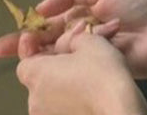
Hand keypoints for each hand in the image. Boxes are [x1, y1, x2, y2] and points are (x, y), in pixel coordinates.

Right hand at [0, 0, 146, 78]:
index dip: (28, 31)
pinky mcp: (103, 69)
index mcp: (85, 13)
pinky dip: (62, 68)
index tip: (6, 41)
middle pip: (49, 43)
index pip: (49, 24)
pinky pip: (79, 70)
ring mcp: (93, 54)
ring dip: (40, 57)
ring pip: (60, 58)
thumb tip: (41, 6)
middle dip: (26, 47)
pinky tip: (47, 68)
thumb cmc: (146, 0)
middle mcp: (86, 35)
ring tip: (23, 55)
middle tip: (5, 50)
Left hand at [15, 21, 146, 114]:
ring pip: (50, 97)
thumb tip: (68, 42)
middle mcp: (34, 100)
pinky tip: (90, 97)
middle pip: (38, 79)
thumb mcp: (89, 40)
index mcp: (35, 74)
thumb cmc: (103, 75)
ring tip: (87, 78)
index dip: (37, 50)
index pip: (25, 60)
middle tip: (76, 59)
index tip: (49, 42)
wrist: (120, 111)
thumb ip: (71, 38)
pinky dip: (71, 103)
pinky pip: (62, 110)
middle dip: (53, 68)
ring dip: (63, 86)